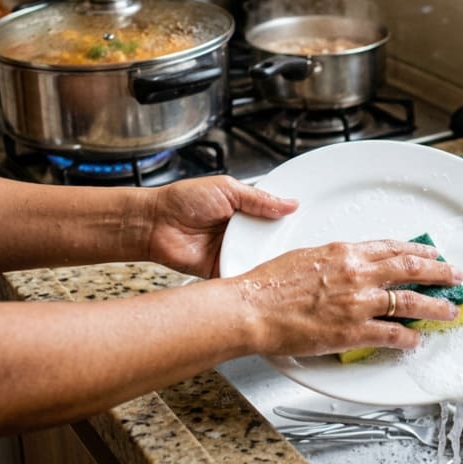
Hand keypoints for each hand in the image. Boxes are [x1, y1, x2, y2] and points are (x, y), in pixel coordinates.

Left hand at [146, 176, 297, 277]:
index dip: (288, 220)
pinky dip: (250, 274)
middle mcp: (241, 231)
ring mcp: (232, 250)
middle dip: (281, 242)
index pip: (274, 217)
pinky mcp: (222, 269)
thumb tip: (289, 203)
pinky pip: (242, 273)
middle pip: (270, 240)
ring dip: (268, 258)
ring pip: (259, 258)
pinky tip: (263, 273)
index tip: (307, 223)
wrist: (155, 223)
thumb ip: (259, 199)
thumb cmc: (183, 201)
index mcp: (244, 210)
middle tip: (301, 244)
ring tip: (286, 260)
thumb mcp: (227, 189)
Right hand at [231, 240, 462, 356]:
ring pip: (410, 302)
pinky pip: (392, 334)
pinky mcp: (353, 331)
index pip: (392, 248)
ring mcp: (358, 303)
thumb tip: (348, 263)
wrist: (253, 306)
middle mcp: (357, 273)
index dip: (418, 250)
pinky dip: (408, 338)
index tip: (432, 253)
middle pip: (411, 269)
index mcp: (345, 252)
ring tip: (449, 310)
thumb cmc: (270, 283)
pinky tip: (416, 340)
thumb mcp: (307, 256)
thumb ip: (334, 260)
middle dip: (439, 272)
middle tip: (455, 276)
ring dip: (435, 306)